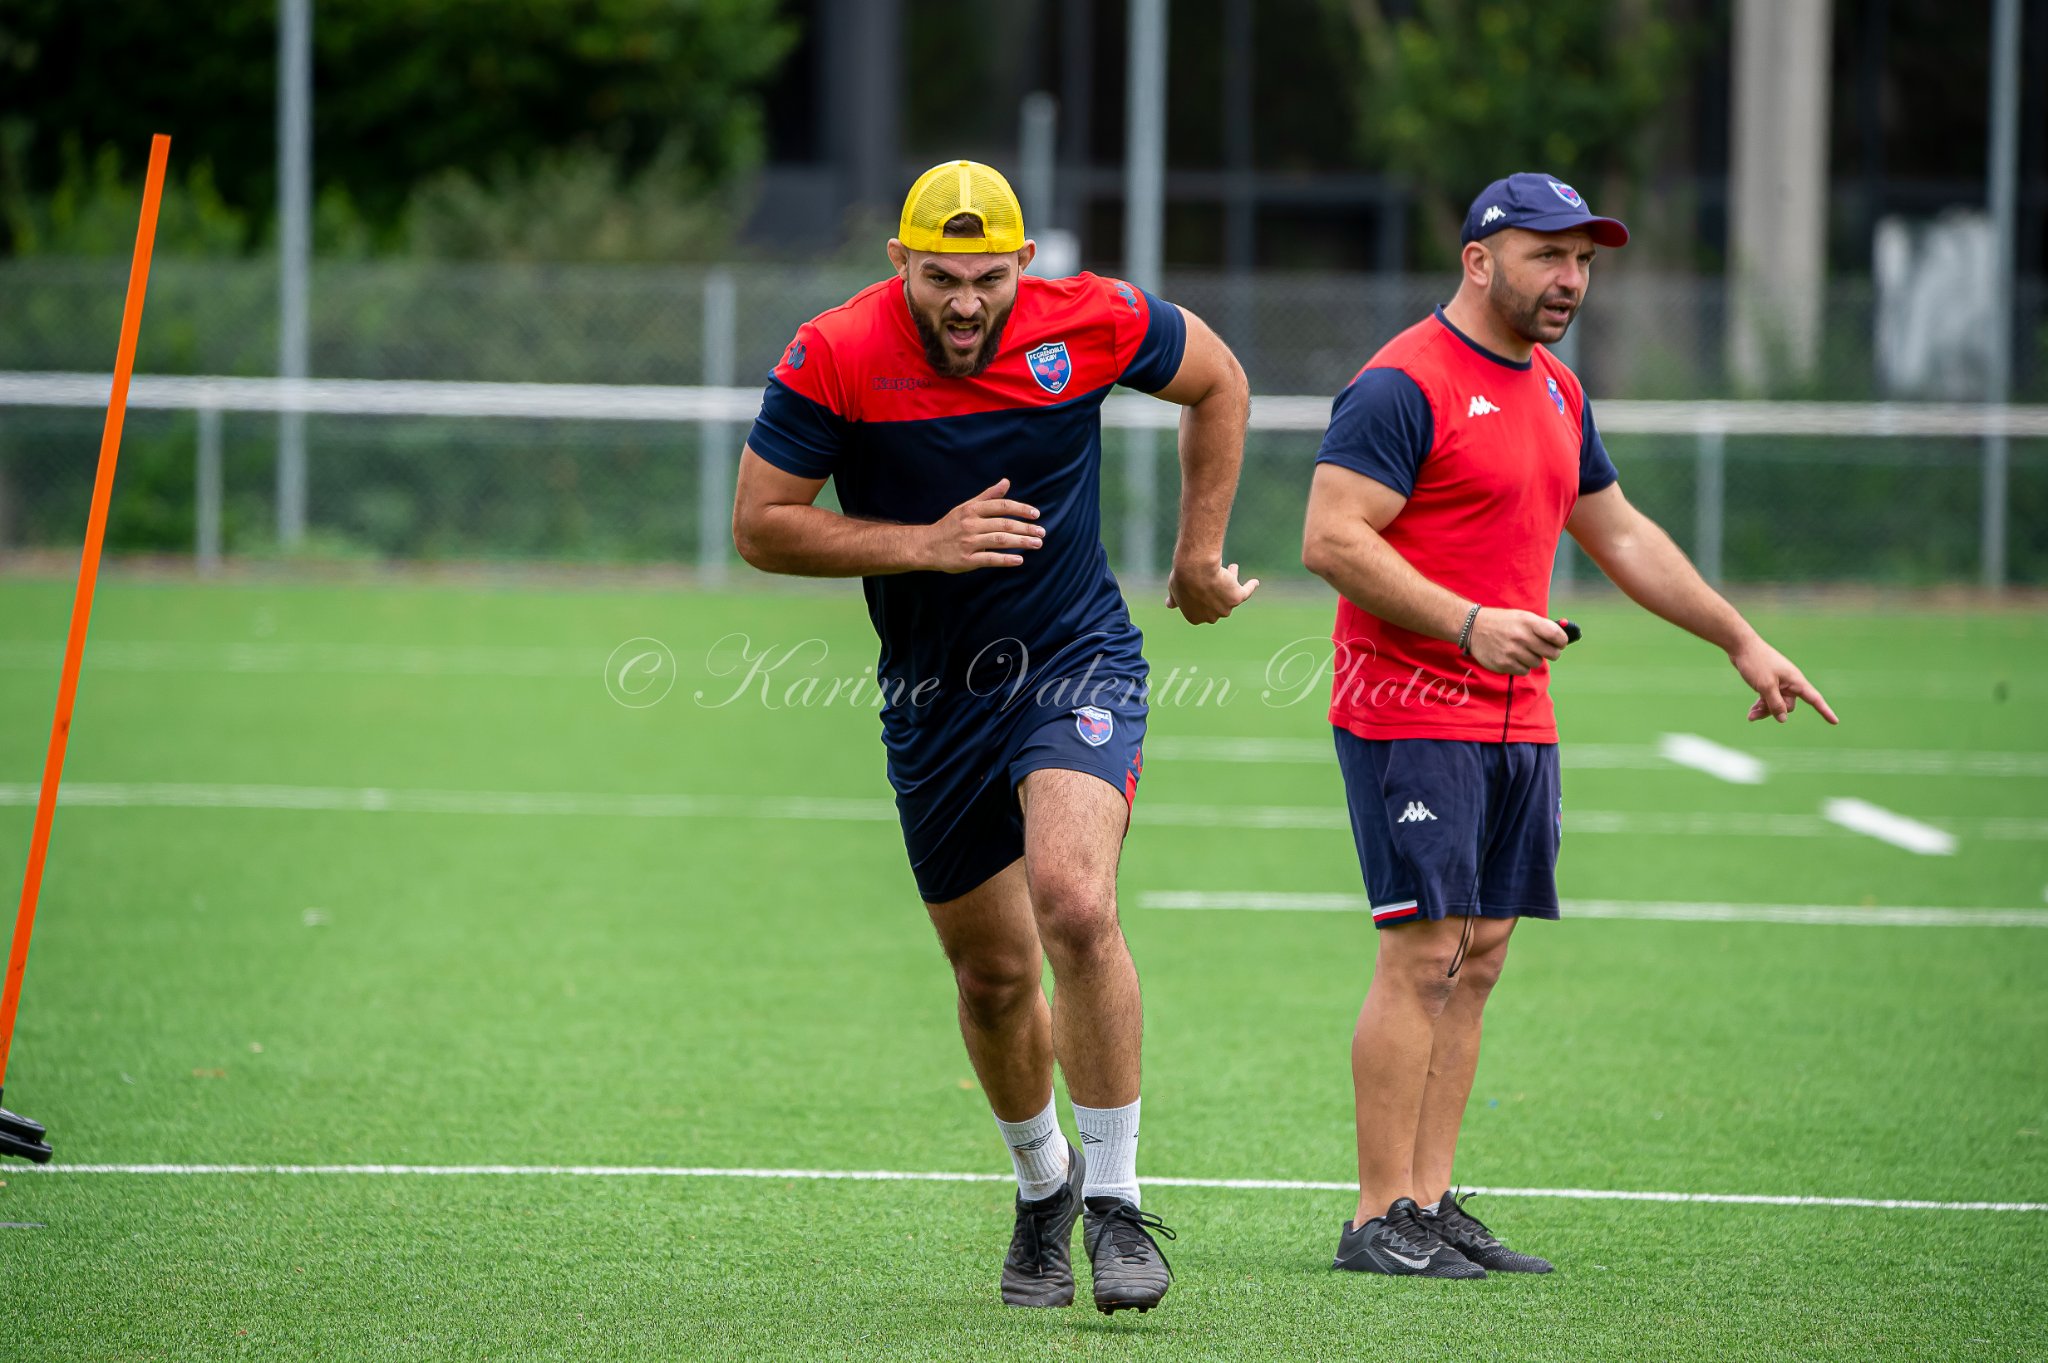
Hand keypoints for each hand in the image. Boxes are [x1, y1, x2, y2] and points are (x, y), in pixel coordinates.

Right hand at [923, 478, 1043, 572]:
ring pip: (999, 541)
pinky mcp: (966, 560)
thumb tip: (1006, 481)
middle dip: (1025, 528)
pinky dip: (1006, 559)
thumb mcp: (966, 507)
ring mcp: (968, 542)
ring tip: (1037, 544)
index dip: (1020, 509)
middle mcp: (971, 524)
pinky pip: (989, 559)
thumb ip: (988, 496)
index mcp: (972, 510)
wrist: (926, 545)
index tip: (1035, 514)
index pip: (1001, 506)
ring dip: (1021, 542)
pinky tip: (1019, 560)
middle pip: (1004, 524)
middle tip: (1042, 532)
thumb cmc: (950, 525)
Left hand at [1166, 558, 1258, 623]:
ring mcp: (1225, 610)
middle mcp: (1211, 618)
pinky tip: (1254, 582)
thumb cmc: (1182, 579)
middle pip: (1217, 601)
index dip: (1204, 596)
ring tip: (1232, 567)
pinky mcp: (1237, 598)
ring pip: (1230, 593)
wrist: (1195, 569)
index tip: (1204, 585)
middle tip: (1217, 576)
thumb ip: (1175, 600)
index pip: (1202, 608)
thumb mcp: (1174, 590)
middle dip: (1218, 590)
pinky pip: (1246, 592)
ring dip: (1231, 581)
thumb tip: (1169, 605)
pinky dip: (1250, 586)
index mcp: (1195, 618)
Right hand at [1463, 608, 1566, 675]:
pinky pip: (1524, 671)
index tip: (1560, 643)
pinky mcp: (1504, 664)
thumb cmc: (1503, 622)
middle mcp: (1521, 637)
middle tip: (1546, 650)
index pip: (1556, 636)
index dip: (1562, 641)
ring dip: (1533, 659)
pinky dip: (1522, 666)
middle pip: (1551, 653)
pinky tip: (1513, 657)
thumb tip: (1564, 637)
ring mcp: (1512, 652)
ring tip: (1522, 651)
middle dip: (1552, 653)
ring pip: (1537, 663)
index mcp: (1528, 622)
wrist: (1473, 627)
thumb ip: (1542, 626)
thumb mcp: (1522, 617)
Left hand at [1730, 637, 1838, 724]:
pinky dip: (1761, 705)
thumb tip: (1783, 719)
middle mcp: (1790, 682)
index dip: (1825, 711)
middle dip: (1774, 711)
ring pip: (1777, 704)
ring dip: (1765, 710)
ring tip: (1750, 716)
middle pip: (1788, 705)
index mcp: (1795, 680)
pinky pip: (1769, 699)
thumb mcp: (1766, 686)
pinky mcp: (1768, 682)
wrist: (1741, 646)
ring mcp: (1779, 682)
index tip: (1835, 722)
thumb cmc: (1756, 663)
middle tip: (1756, 713)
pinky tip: (1751, 712)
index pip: (1814, 699)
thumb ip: (1775, 704)